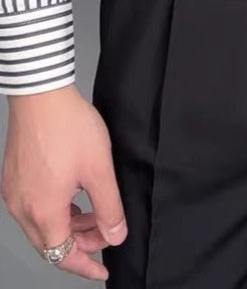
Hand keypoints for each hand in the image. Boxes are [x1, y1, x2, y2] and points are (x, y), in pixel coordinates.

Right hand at [2, 84, 126, 279]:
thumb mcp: (99, 169)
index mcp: (43, 212)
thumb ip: (109, 208)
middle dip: (80, 243)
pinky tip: (72, 195)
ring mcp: (14, 192)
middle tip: (105, 232)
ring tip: (93, 211)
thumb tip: (116, 235)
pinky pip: (33, 207)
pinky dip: (55, 210)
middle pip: (51, 243)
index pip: (64, 256)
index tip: (102, 269)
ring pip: (41, 225)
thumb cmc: (68, 126)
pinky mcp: (13, 177)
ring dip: (68, 225)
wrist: (41, 94)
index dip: (86, 266)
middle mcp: (23, 207)